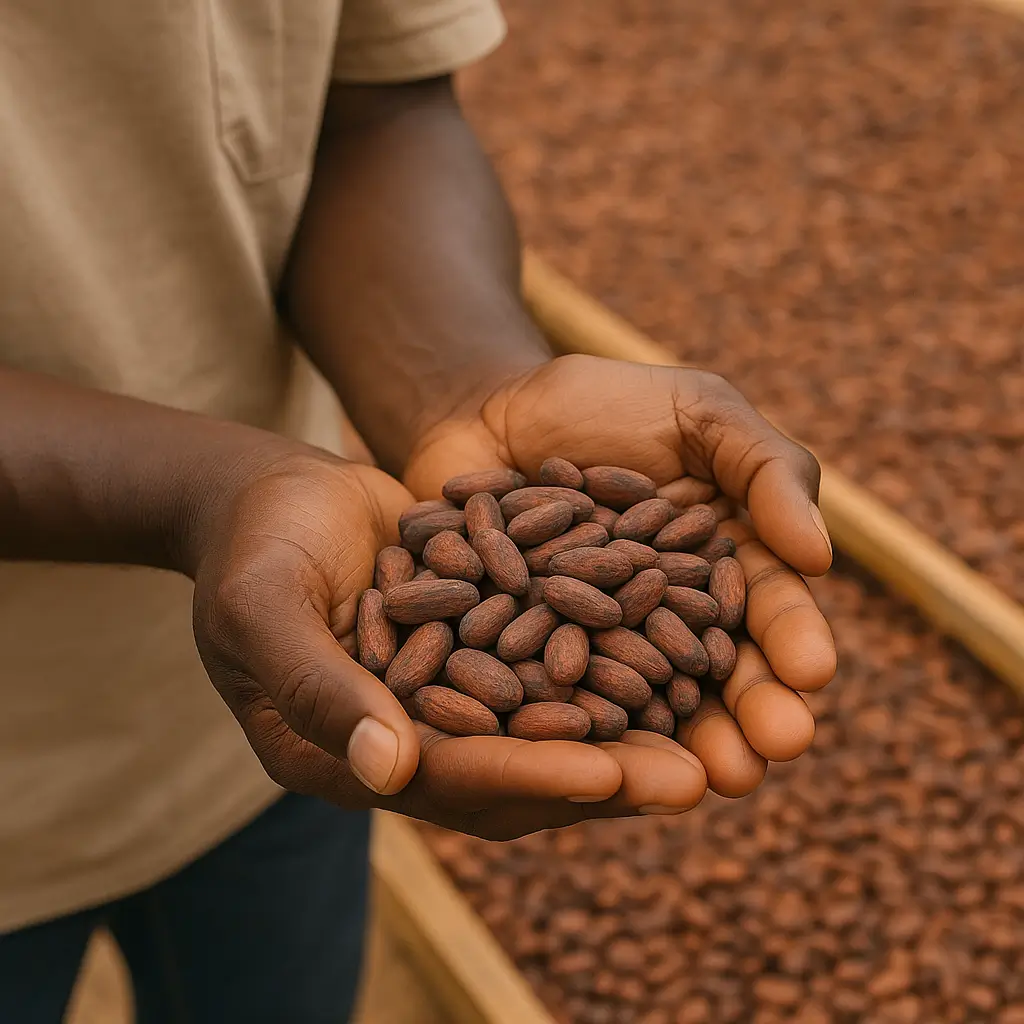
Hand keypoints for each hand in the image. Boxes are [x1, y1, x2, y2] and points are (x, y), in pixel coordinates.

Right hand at [189, 446, 707, 838]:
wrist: (273, 496)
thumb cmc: (253, 546)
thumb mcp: (264, 609)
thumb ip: (317, 686)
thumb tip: (390, 770)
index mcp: (348, 753)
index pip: (449, 778)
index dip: (527, 775)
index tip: (609, 773)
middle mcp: (409, 740)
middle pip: (517, 771)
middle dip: (605, 776)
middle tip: (696, 780)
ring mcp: (449, 697)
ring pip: (547, 728)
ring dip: (626, 735)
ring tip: (710, 737)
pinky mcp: (480, 648)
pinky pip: (551, 670)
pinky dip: (609, 670)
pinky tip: (675, 658)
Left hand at [404, 354, 836, 799]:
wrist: (487, 410)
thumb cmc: (601, 402)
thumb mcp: (697, 410)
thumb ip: (765, 468)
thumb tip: (821, 557)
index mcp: (721, 560)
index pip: (767, 605)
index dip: (792, 641)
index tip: (811, 678)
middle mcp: (668, 616)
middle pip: (712, 670)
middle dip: (742, 716)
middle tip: (762, 761)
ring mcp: (601, 643)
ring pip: (645, 699)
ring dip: (674, 746)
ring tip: (702, 787)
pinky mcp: (534, 657)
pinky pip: (558, 694)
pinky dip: (576, 725)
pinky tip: (593, 762)